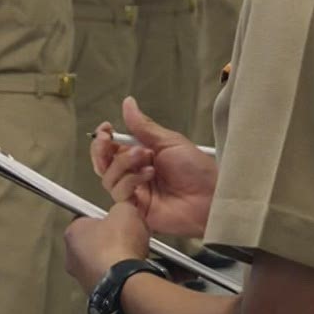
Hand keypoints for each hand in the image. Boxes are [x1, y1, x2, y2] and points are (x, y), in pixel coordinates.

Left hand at [64, 201, 151, 289]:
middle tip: (124, 238)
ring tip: (130, 256)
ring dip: (112, 260)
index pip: (85, 219)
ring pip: (98, 263)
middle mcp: (71, 256)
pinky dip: (117, 276)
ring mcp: (81, 277)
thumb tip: (124, 210)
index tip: (115, 220)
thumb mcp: (125, 211)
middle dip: (107, 240)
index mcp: (72, 232)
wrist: (125, 282)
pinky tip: (130, 271)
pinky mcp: (95, 293)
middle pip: (90, 242)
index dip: (103, 218)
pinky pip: (107, 279)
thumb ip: (121, 207)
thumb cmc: (119, 245)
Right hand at [90, 97, 217, 238]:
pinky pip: (119, 194)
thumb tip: (128, 104)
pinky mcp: (136, 209)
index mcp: (142, 155)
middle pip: (103, 164)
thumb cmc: (198, 171)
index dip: (104, 138)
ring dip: (123, 164)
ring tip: (145, 158)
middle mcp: (135, 173)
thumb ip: (143, 126)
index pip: (112, 147)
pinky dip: (130, 181)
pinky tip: (147, 175)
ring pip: (108, 178)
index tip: (106, 129)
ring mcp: (135, 191)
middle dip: (102, 150)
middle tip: (108, 141)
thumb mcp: (170, 141)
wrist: (211, 197)